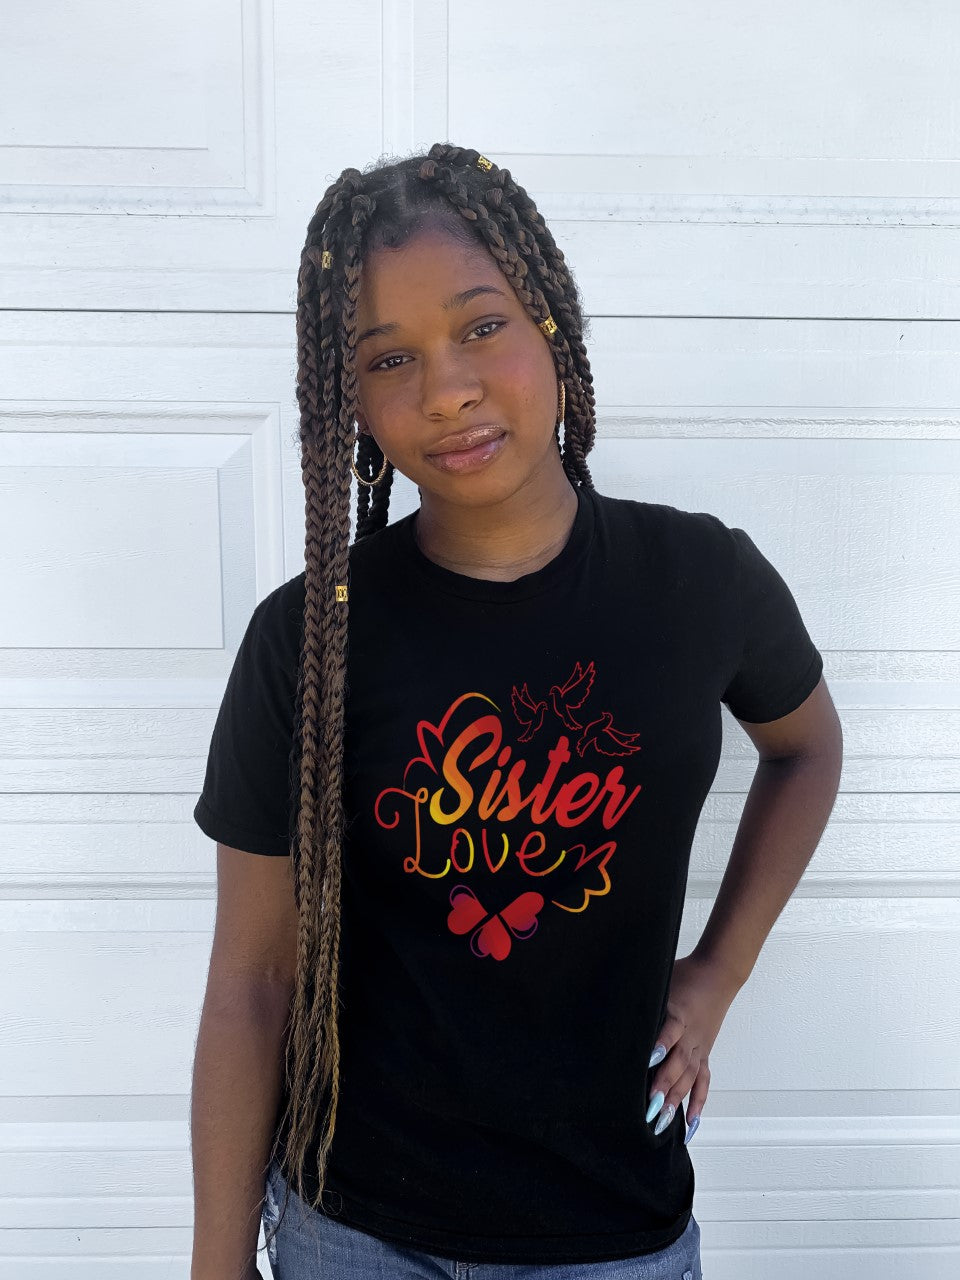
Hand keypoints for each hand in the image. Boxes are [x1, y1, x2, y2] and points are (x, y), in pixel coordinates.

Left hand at [645, 952, 741, 1137]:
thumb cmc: (685, 974)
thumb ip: (644, 996)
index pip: (669, 1030)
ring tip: (663, 1119)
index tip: (648, 1060)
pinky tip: (691, 1123)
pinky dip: (698, 1102)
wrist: (718, 973)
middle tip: (650, 1106)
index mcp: (678, 1012)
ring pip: (690, 1075)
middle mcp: (690, 1033)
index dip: (660, 1045)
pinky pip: (704, 1080)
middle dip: (665, 1084)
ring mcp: (699, 1045)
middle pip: (680, 1061)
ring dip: (678, 1098)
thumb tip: (615, 1003)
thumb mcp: (661, 979)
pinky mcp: (704, 1052)